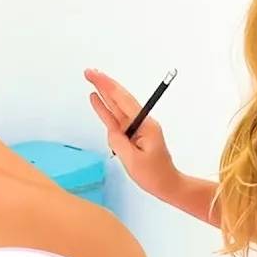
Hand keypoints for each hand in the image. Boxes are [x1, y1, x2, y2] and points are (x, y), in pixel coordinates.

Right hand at [86, 69, 179, 197]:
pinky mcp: (131, 134)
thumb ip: (119, 142)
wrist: (166, 184)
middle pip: (120, 98)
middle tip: (89, 72)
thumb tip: (110, 130)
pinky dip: (105, 109)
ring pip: (116, 106)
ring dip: (104, 93)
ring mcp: (136, 128)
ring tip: (92, 81)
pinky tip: (97, 100)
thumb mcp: (133, 160)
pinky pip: (115, 119)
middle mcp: (141, 122)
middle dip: (104, 84)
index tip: (97, 76)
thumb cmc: (154, 175)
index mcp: (145, 125)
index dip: (108, 86)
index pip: (123, 101)